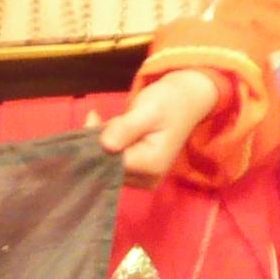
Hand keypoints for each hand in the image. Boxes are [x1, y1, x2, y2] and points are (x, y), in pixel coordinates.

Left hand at [95, 68, 225, 181]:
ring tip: (118, 121)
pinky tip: (116, 128)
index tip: (93, 117)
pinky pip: (113, 162)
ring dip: (104, 141)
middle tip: (100, 116)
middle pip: (107, 165)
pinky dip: (109, 144)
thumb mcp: (148, 110)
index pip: (110, 162)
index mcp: (151, 165)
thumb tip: (105, 145)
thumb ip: (126, 128)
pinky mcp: (139, 173)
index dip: (96, 142)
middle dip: (99, 141)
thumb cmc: (169, 102)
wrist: (186, 100)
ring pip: (107, 163)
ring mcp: (143, 178)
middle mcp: (147, 179)